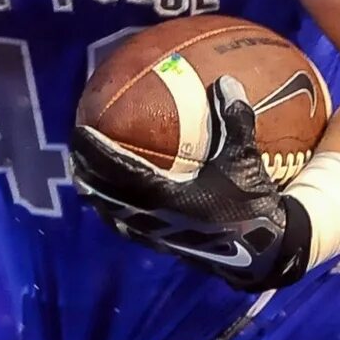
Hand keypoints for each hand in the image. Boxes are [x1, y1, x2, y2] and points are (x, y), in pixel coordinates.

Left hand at [70, 75, 309, 292]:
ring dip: (98, 194)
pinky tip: (120, 202)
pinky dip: (118, 209)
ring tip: (86, 176)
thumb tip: (226, 82)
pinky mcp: (165, 246)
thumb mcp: (248, 163)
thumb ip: (235, 123)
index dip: (95, 152)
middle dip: (86, 172)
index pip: (118, 171)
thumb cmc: (255, 208)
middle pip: (104, 195)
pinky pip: (130, 226)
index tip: (78, 131)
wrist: (265, 256)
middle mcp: (153, 220)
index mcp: (165, 198)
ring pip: (113, 214)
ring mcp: (156, 237)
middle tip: (74, 150)